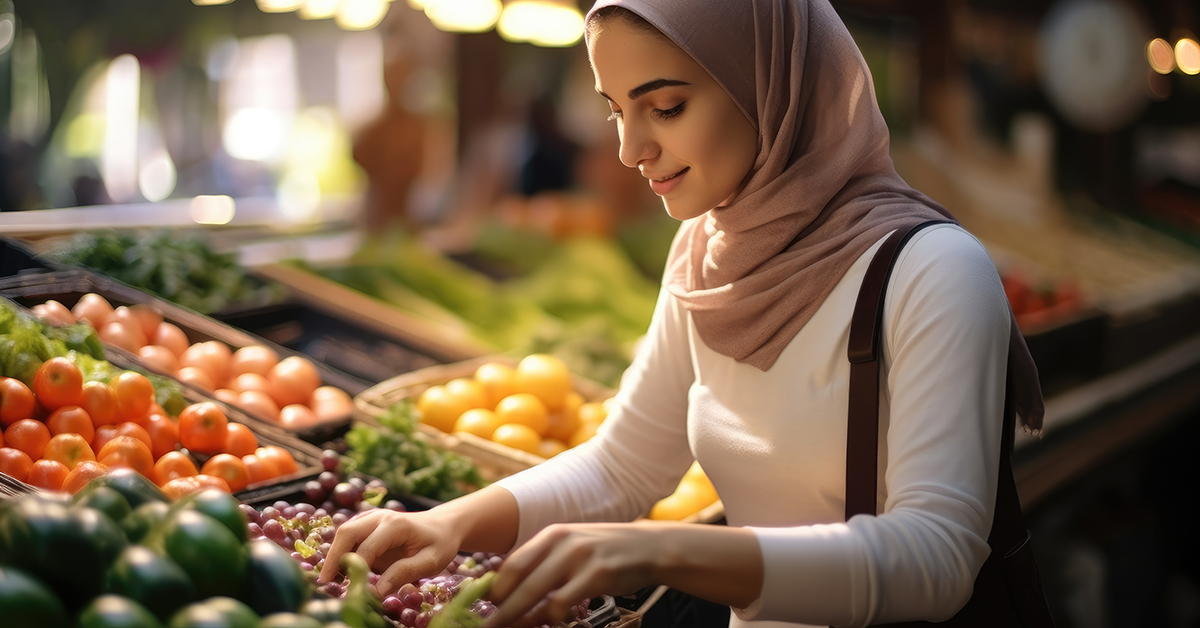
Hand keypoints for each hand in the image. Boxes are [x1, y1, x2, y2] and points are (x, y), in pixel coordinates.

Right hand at [318, 507, 461, 596]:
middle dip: (333, 559)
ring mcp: (371, 518)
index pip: (366, 549)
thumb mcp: (431, 561)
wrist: (443, 526)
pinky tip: (340, 572)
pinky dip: (340, 553)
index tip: (354, 594)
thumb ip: (404, 574)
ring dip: (334, 556)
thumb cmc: (439, 544)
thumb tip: (376, 591)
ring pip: (343, 533)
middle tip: (325, 583)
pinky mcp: (367, 524)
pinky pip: (348, 536)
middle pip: (346, 533)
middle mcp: (379, 517)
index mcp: (395, 525)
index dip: (358, 573)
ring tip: (330, 581)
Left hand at [485, 522, 662, 626]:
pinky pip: (563, 604)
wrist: (648, 548)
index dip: (495, 588)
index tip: (484, 607)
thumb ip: (545, 566)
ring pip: (537, 595)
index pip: (512, 563)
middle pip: (519, 581)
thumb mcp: (572, 549)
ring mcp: (579, 558)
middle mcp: (562, 543)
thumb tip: (512, 594)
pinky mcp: (597, 576)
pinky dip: (552, 618)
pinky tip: (552, 622)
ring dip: (520, 617)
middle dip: (500, 609)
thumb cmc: (605, 552)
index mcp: (552, 534)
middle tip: (487, 626)